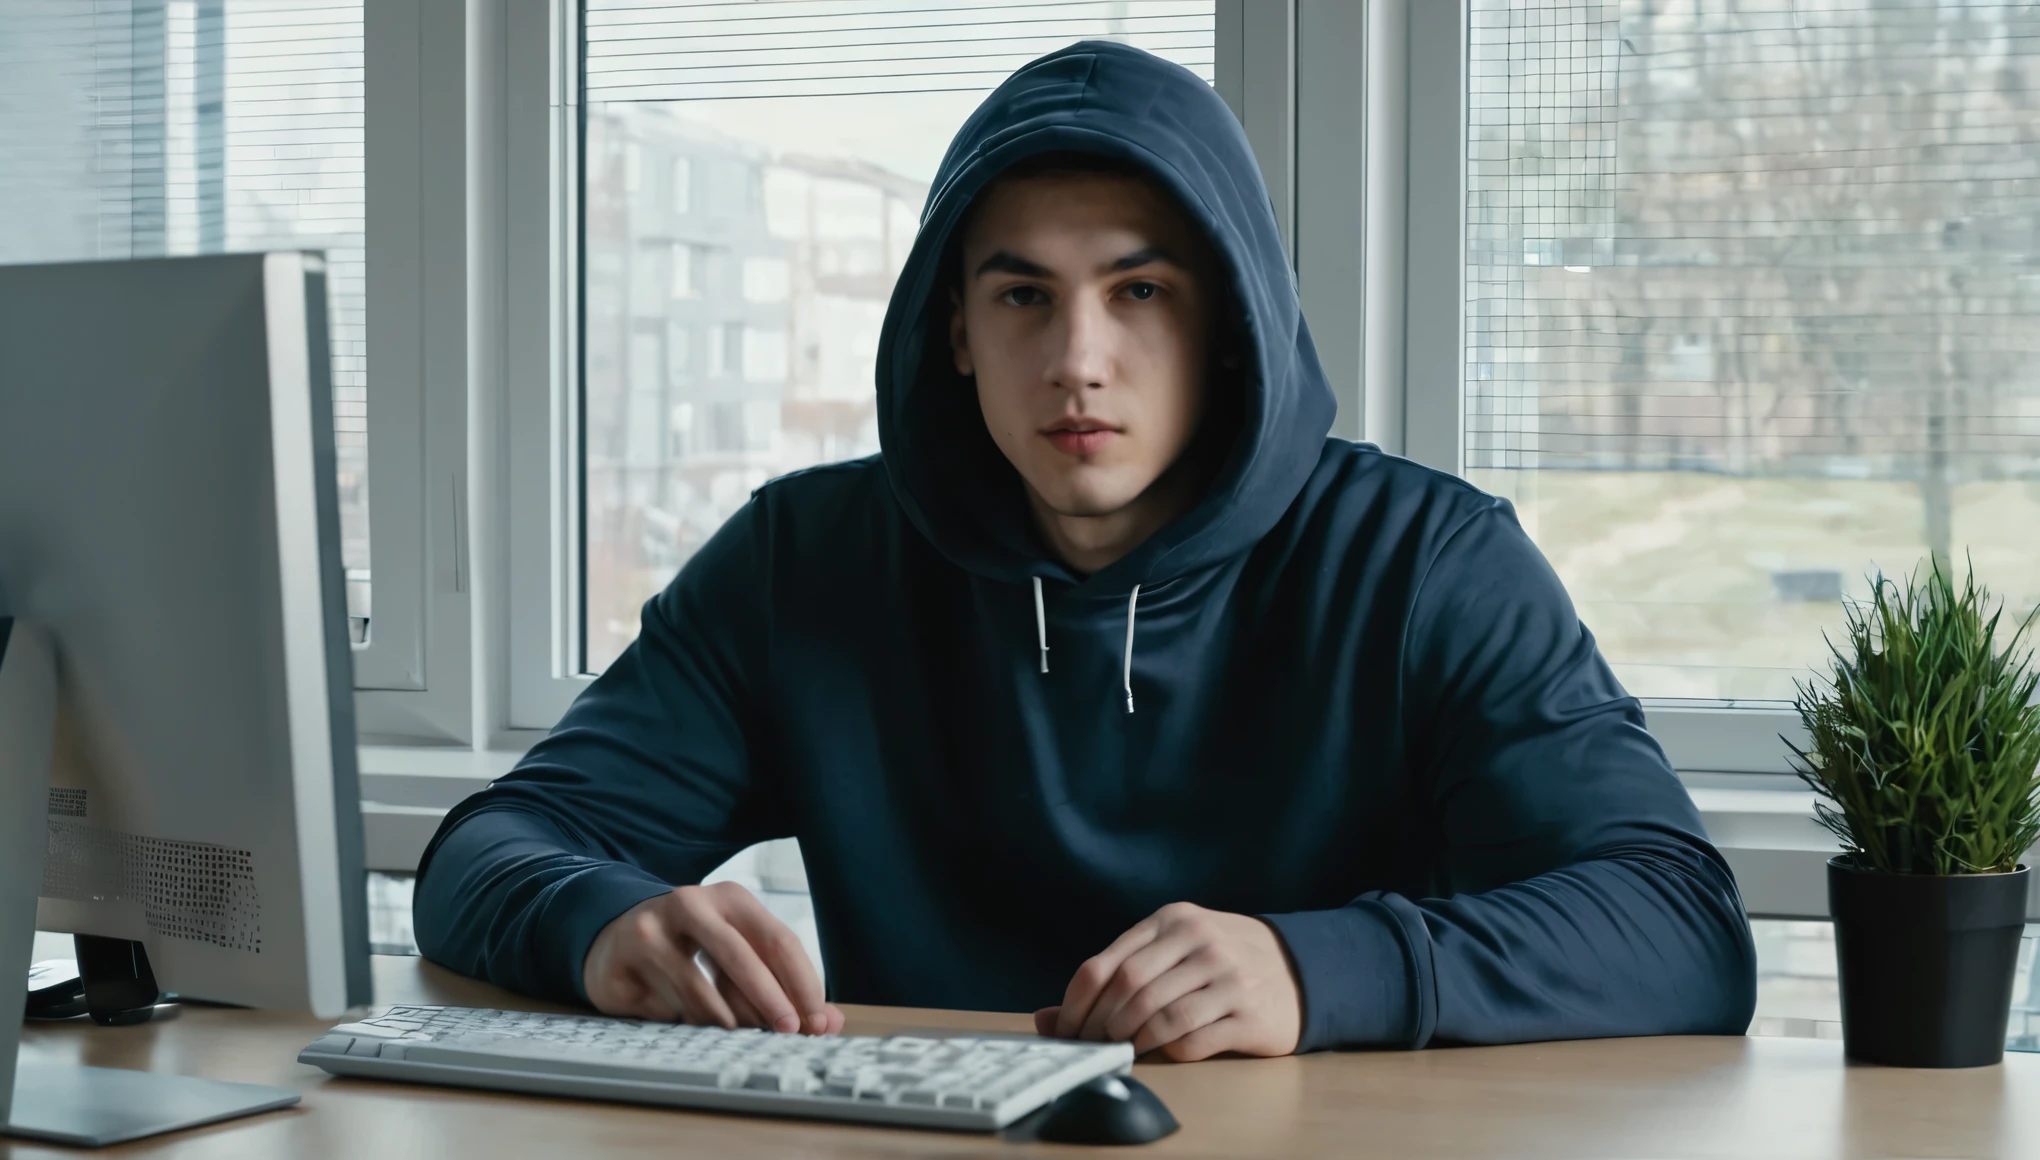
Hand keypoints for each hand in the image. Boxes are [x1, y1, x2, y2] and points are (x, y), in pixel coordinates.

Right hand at [582, 881, 843, 1034]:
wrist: (615, 938)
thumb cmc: (692, 947)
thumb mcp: (737, 954)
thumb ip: (782, 984)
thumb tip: (829, 1022)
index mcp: (730, 897)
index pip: (778, 939)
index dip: (801, 983)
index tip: (816, 1021)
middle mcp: (690, 903)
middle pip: (740, 956)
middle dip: (770, 1000)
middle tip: (788, 1032)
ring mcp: (650, 929)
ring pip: (701, 991)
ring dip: (724, 1022)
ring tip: (735, 1034)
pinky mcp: (622, 960)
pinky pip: (665, 1008)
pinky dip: (684, 1023)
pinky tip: (683, 1019)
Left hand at [1034, 902, 1301, 1061]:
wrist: (1300, 970)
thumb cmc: (1221, 961)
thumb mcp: (1172, 951)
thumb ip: (1114, 976)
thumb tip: (1046, 1019)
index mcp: (1174, 919)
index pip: (1105, 964)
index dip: (1076, 1004)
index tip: (1065, 1029)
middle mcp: (1201, 941)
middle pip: (1128, 989)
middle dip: (1099, 1026)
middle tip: (1090, 1047)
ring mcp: (1229, 976)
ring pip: (1158, 1016)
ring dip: (1131, 1041)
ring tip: (1124, 1050)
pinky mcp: (1249, 1014)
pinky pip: (1192, 1039)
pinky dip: (1167, 1052)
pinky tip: (1162, 1051)